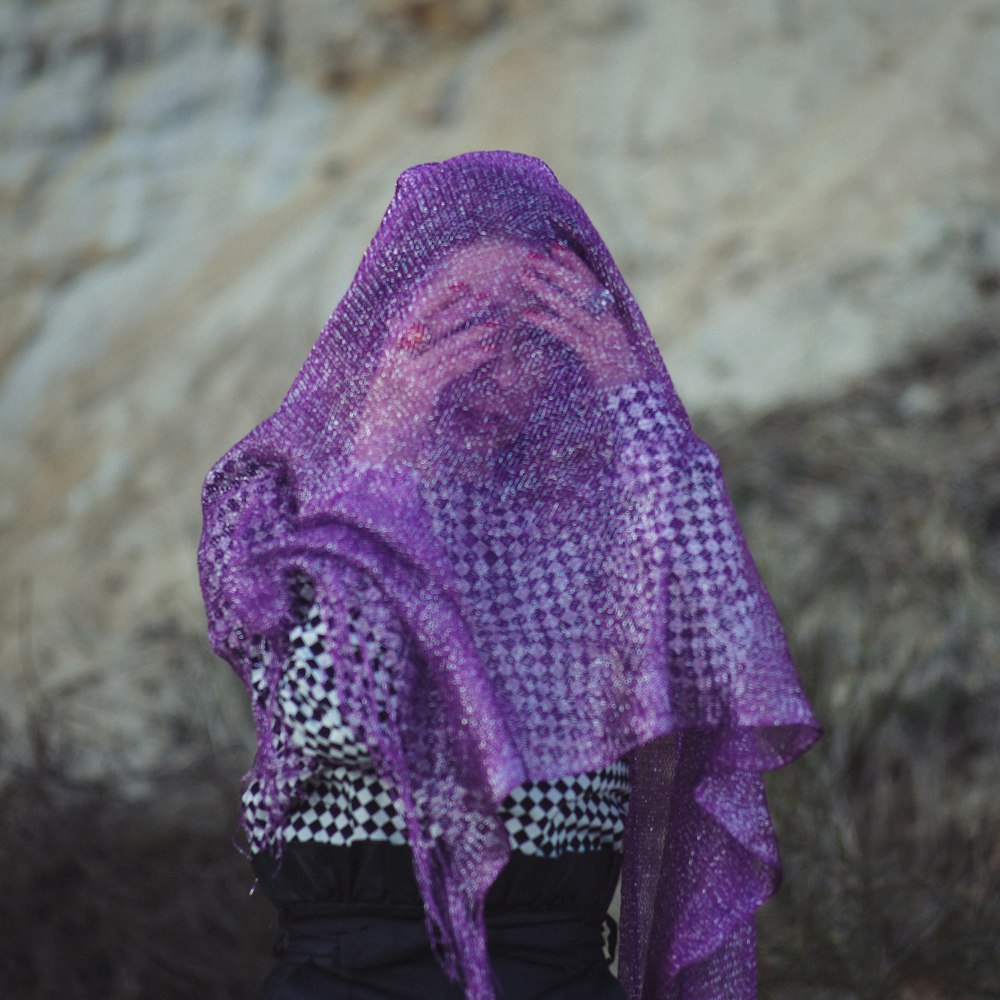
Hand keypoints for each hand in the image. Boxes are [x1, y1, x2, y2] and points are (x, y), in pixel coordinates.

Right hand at [353, 283, 498, 463]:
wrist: (377, 455)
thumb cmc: (392, 425)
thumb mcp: (400, 391)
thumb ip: (414, 369)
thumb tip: (434, 354)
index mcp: (390, 354)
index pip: (414, 315)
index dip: (437, 297)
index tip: (459, 283)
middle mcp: (395, 359)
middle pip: (429, 323)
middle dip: (457, 307)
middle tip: (484, 293)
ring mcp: (405, 374)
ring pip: (443, 345)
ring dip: (471, 332)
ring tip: (496, 324)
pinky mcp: (419, 393)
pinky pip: (449, 368)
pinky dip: (471, 356)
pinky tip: (490, 351)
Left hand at [520, 244, 641, 390]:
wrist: (634, 398)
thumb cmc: (617, 373)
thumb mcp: (607, 343)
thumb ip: (593, 324)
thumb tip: (573, 308)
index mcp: (613, 313)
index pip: (592, 280)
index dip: (573, 263)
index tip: (553, 247)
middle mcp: (610, 320)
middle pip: (580, 288)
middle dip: (554, 270)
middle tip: (530, 257)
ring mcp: (603, 336)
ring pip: (571, 307)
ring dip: (546, 290)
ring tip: (524, 278)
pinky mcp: (594, 354)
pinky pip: (567, 333)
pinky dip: (547, 321)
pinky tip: (528, 314)